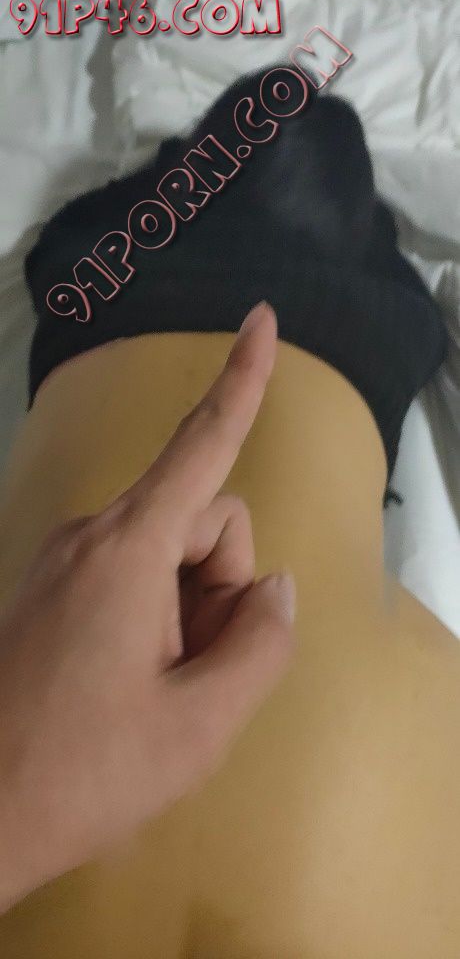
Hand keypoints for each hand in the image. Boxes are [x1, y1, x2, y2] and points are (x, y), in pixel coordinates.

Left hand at [0, 301, 295, 912]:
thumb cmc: (82, 771)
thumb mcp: (199, 723)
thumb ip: (260, 642)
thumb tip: (271, 587)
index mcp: (128, 549)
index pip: (203, 447)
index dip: (242, 383)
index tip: (262, 319)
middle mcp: (92, 534)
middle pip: (203, 519)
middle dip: (223, 586)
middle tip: (196, 671)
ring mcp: (66, 558)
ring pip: (171, 550)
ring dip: (191, 608)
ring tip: (158, 686)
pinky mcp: (53, 585)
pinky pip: (134, 572)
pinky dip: (157, 614)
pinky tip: (133, 680)